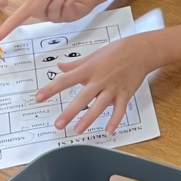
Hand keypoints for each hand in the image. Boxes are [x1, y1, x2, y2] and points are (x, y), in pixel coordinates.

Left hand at [36, 36, 153, 133]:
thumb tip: (60, 66)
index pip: (66, 79)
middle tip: (58, 124)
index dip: (51, 89)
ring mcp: (113, 88)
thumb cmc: (118, 51)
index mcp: (90, 69)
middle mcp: (100, 80)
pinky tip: (108, 130)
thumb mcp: (94, 55)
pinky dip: (115, 120)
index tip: (38, 98)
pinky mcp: (125, 93)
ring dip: (89, 118)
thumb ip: (76, 64)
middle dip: (70, 112)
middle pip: (83, 97)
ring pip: (100, 105)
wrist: (141, 51)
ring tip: (78, 129)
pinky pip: (120, 109)